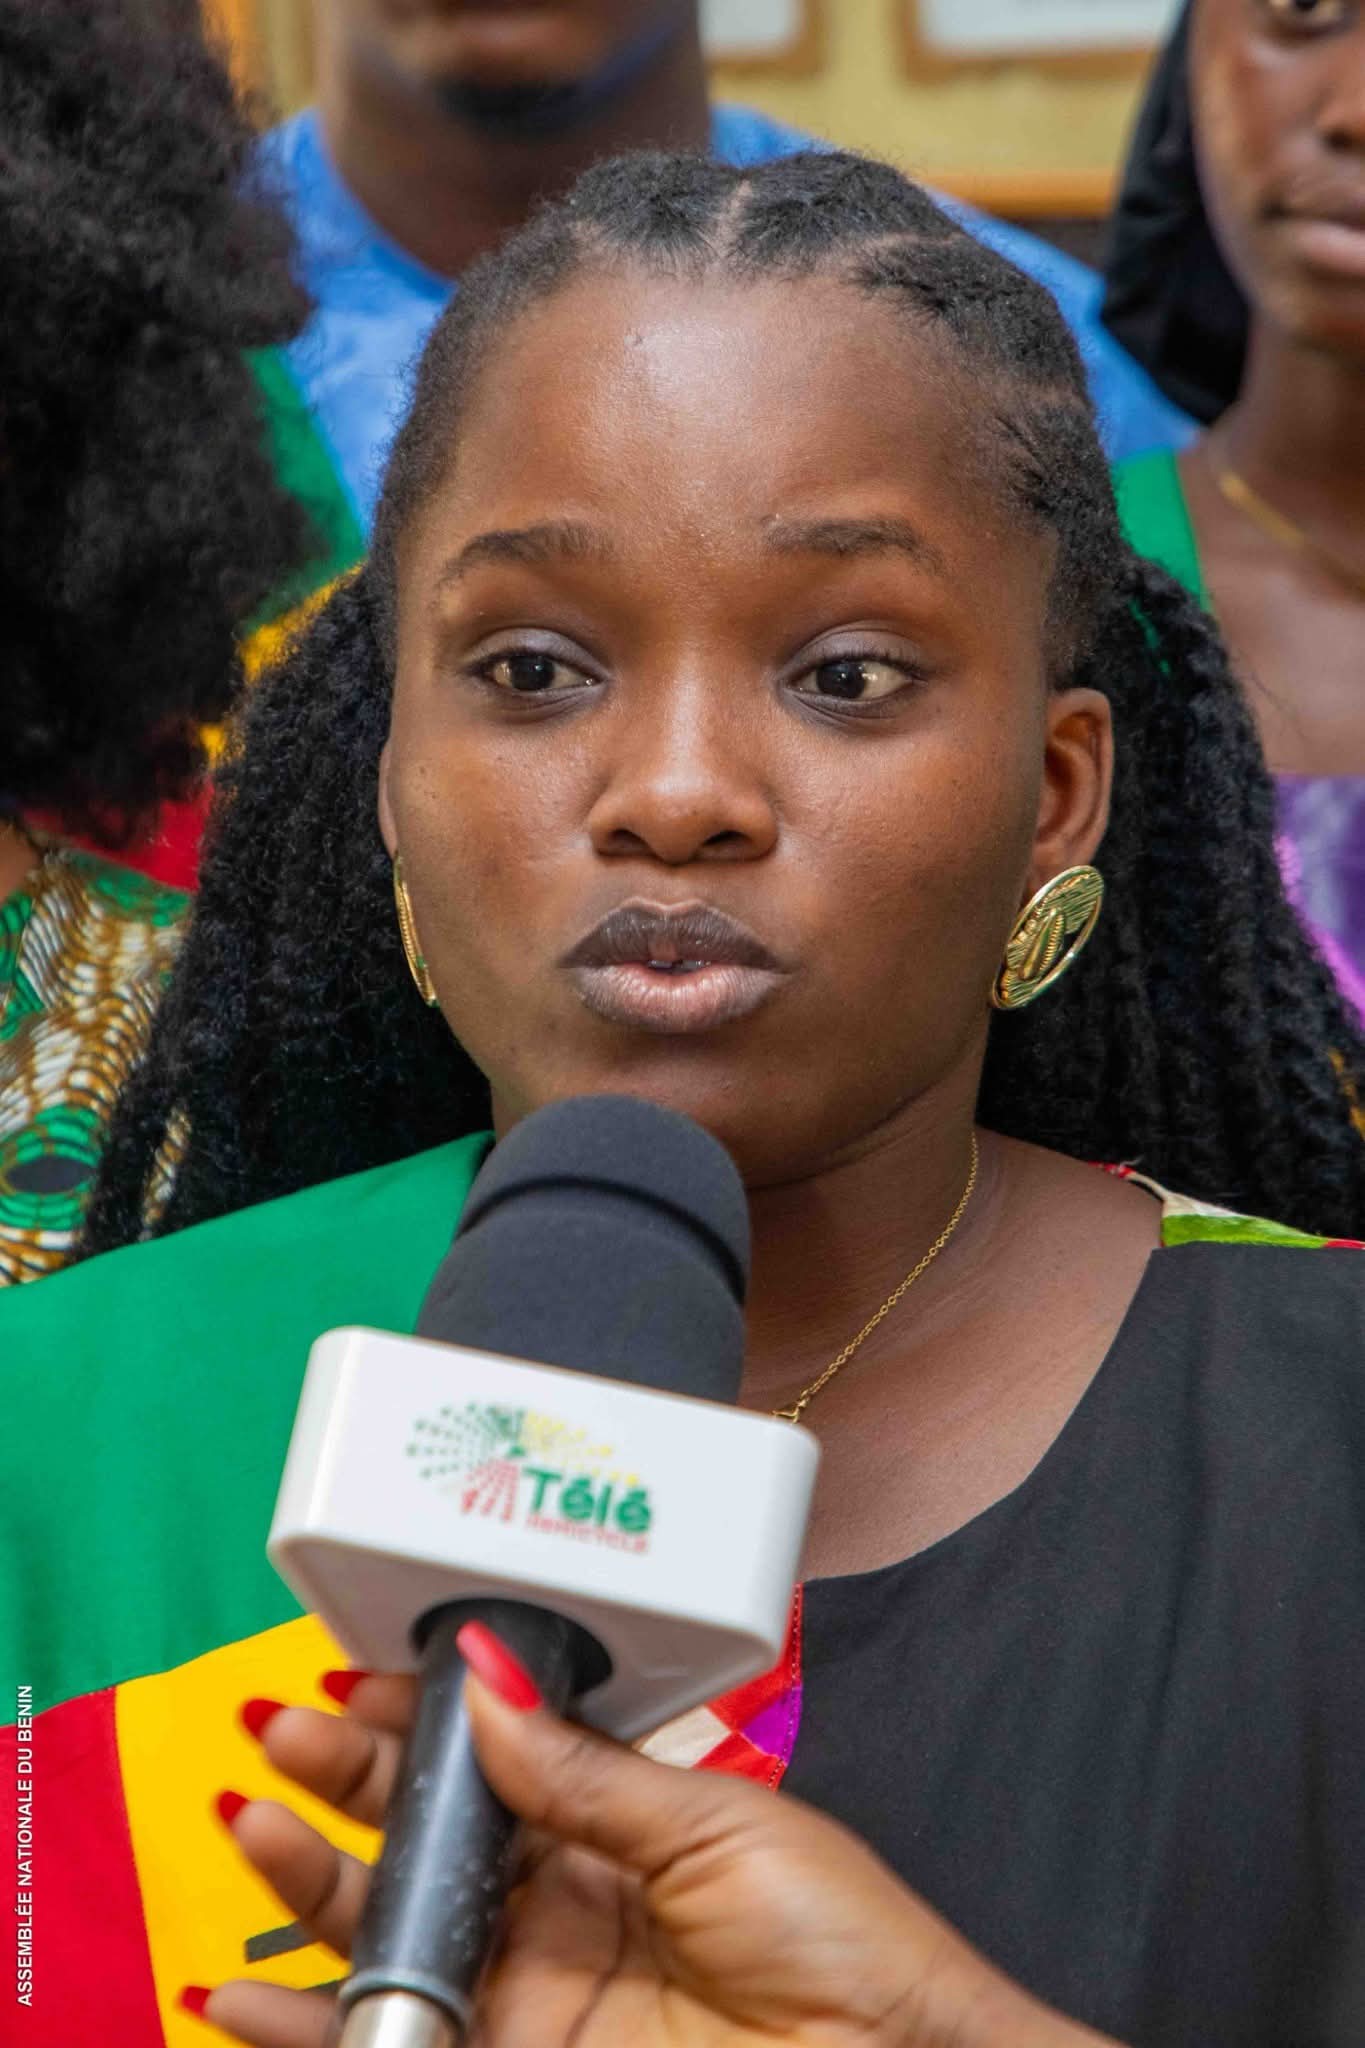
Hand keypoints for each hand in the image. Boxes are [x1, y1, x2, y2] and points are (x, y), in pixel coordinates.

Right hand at [192, 1624, 1118, 2047]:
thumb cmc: (846, 1944)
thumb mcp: (712, 1824)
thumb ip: (583, 1768)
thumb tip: (489, 1674)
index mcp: (610, 1827)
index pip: (485, 1763)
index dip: (417, 1720)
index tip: (357, 1674)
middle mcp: (557, 1905)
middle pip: (421, 1838)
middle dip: (346, 1779)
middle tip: (283, 1731)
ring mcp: (531, 1993)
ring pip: (390, 1934)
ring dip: (306, 1884)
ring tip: (249, 1819)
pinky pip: (391, 2046)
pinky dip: (301, 2030)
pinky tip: (234, 1995)